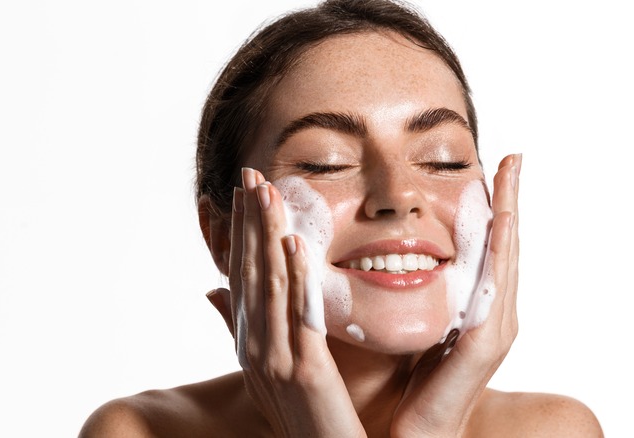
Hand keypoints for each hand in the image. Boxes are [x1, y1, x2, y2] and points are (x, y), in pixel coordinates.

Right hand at [207, 167, 365, 436]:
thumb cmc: (302, 417)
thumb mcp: (265, 370)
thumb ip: (241, 327)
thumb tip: (211, 291)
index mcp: (247, 343)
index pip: (240, 276)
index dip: (240, 233)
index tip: (241, 193)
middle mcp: (253, 348)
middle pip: (250, 272)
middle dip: (249, 221)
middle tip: (250, 175)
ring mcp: (275, 361)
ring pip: (270, 285)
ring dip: (268, 235)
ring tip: (269, 193)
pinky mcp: (305, 373)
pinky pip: (300, 316)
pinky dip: (296, 277)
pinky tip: (296, 244)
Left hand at [391, 154, 520, 436]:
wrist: (418, 430)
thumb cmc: (414, 381)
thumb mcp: (420, 325)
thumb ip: (423, 296)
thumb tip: (400, 260)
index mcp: (479, 308)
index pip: (491, 248)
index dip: (495, 209)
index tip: (494, 169)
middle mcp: (496, 313)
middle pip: (507, 245)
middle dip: (510, 200)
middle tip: (512, 158)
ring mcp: (496, 327)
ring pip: (507, 257)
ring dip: (510, 213)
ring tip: (510, 174)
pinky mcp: (484, 341)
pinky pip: (494, 285)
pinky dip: (499, 251)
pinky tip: (500, 221)